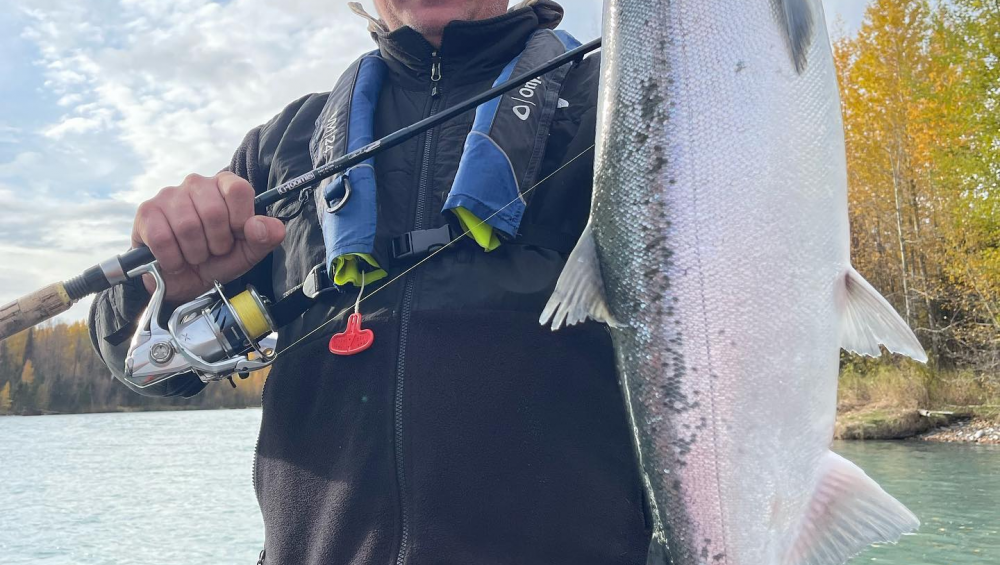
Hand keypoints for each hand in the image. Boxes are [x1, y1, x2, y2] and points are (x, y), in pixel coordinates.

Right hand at [131, 172, 284, 302]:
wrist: (182, 280)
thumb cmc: (217, 259)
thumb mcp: (248, 252)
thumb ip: (265, 238)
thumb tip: (269, 226)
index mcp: (225, 185)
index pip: (239, 190)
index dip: (240, 220)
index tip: (235, 236)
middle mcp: (196, 184)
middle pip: (214, 212)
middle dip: (217, 243)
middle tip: (212, 250)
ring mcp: (168, 195)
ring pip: (187, 227)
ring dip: (195, 254)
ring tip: (194, 255)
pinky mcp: (146, 212)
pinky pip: (162, 240)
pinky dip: (173, 259)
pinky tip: (175, 259)